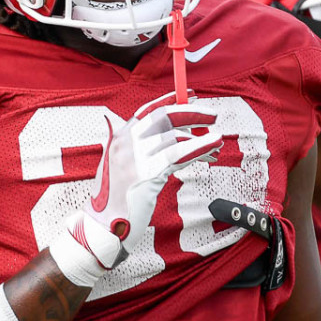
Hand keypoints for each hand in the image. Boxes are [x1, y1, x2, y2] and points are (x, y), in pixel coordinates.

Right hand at [69, 92, 222, 268]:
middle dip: (192, 113)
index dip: (171, 99)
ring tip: (218, 141)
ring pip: (174, 136)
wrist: (101, 227)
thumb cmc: (116, 199)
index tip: (190, 93)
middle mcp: (125, 143)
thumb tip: (173, 136)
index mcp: (119, 138)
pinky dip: (198, 149)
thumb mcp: (121, 166)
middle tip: (212, 116)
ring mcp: (133, 158)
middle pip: (164, 117)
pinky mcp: (145, 174)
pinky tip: (212, 150)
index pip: (148, 110)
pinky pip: (178, 156)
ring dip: (201, 137)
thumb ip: (139, 149)